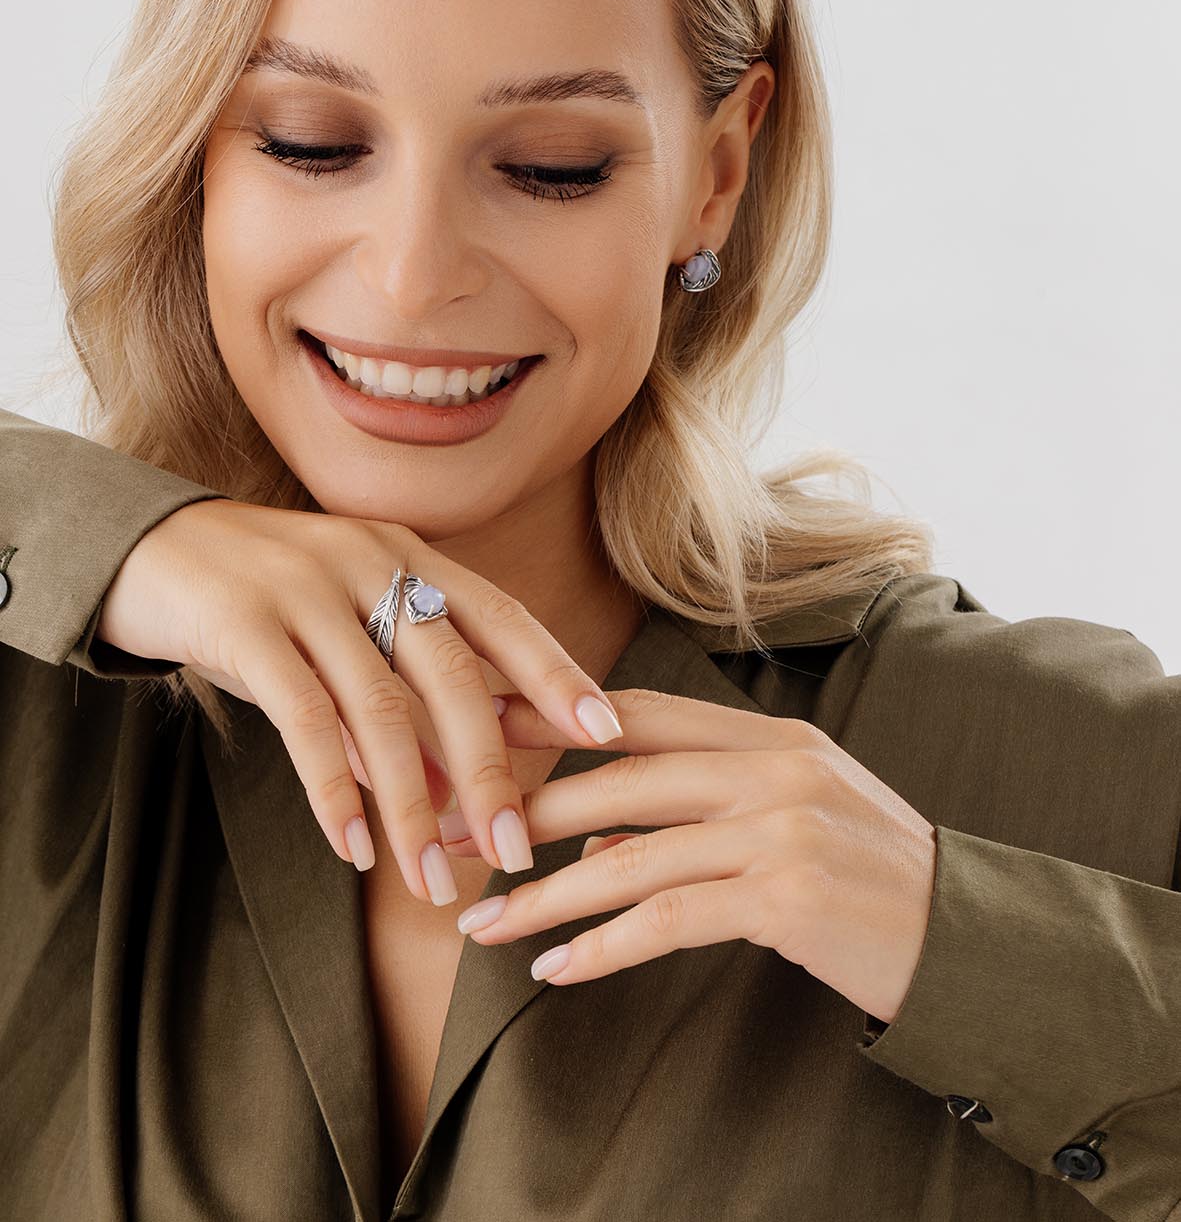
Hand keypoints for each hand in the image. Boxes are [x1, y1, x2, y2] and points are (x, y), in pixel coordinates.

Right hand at [94, 497, 623, 902]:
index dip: (556, 672)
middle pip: (452, 673)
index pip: (501, 615)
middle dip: (491, 768)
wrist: (147, 546)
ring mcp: (306, 589)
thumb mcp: (343, 630)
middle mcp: (369, 562)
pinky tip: (354, 845)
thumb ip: (401, 693)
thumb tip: (461, 787)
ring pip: (380, 708)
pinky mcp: (244, 623)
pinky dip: (334, 789)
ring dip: (413, 804)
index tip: (605, 732)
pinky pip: (304, 719)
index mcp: (407, 555)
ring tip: (430, 881)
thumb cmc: (265, 600)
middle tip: (515, 850)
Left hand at [449, 689, 936, 1024]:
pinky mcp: (787, 897)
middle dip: (520, 807)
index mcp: (766, 735)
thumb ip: (704, 801)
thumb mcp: (793, 808)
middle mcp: (770, 767)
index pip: (636, 712)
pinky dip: (602, 946)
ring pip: (628, 854)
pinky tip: (553, 968)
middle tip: (447, 834)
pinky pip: (668, 919)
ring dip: (542, 894)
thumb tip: (595, 831)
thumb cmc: (868, 871)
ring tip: (478, 924)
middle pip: (616, 776)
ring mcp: (780, 828)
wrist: (967, 934)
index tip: (474, 730)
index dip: (548, 717)